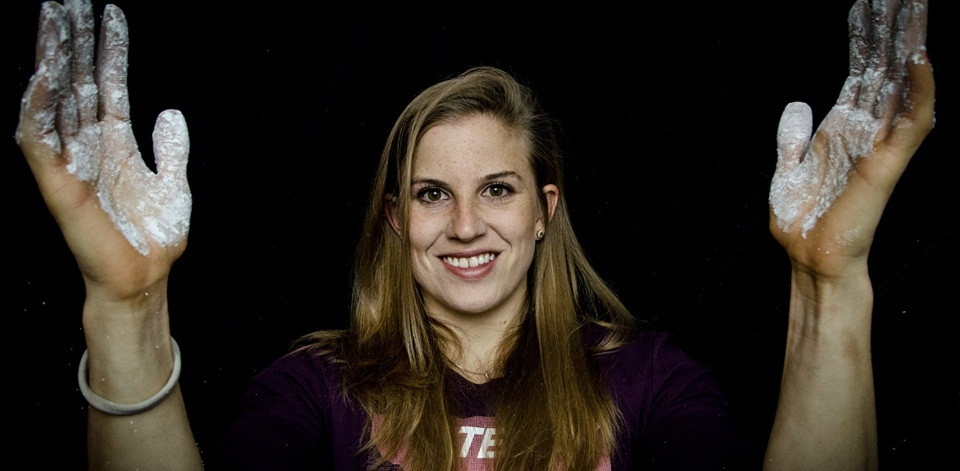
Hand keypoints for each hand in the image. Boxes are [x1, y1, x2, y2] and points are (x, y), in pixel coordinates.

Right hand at [17, 0, 189, 302]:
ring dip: (53, 61)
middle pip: (78, 83)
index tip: (110, 13)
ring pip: (56, 101)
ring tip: (52, 21)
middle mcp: (89, 146)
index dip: (110, 50)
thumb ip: (171, 148)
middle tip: (67, 2)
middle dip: (74, 43)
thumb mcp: (173, 183)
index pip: (109, 85)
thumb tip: (169, 111)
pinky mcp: (59, 183)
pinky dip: (38, 109)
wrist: (145, 276)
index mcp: (115, 143)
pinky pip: (40, 141)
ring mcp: (72, 162)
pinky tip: (41, 77)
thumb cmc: (155, 236)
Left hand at [768, 0, 933, 278]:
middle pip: (884, 68)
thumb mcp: (787, 169)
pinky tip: (918, 58)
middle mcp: (865, 129)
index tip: (868, 4)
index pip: (860, 71)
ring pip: (903, 84)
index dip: (865, 38)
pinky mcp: (888, 161)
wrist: (810, 256)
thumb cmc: (802, 220)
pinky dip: (918, 90)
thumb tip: (799, 104)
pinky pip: (911, 121)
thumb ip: (792, 136)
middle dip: (891, 30)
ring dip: (909, 46)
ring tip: (914, 7)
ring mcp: (879, 142)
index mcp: (842, 127)